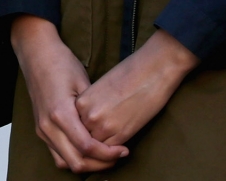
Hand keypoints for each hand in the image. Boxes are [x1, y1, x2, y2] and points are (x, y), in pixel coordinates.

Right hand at [11, 15, 127, 172]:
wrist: (37, 54)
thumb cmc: (61, 63)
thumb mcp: (84, 83)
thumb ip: (94, 111)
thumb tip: (112, 131)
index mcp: (60, 113)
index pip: (87, 147)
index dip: (108, 154)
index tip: (123, 150)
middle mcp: (48, 126)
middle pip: (76, 162)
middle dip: (100, 164)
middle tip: (117, 156)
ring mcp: (42, 129)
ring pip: (64, 163)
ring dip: (86, 164)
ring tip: (105, 156)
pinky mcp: (40, 129)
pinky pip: (57, 154)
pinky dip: (74, 157)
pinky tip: (89, 151)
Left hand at [75, 29, 197, 147]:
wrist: (150, 71)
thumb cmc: (128, 75)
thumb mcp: (99, 89)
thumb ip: (91, 106)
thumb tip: (90, 123)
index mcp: (81, 102)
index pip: (74, 128)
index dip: (83, 134)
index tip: (93, 136)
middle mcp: (88, 115)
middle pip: (82, 141)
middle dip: (91, 145)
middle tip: (102, 147)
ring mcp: (103, 126)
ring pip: (95, 150)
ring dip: (101, 152)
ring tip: (111, 150)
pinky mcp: (120, 134)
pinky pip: (110, 152)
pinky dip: (113, 154)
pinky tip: (120, 149)